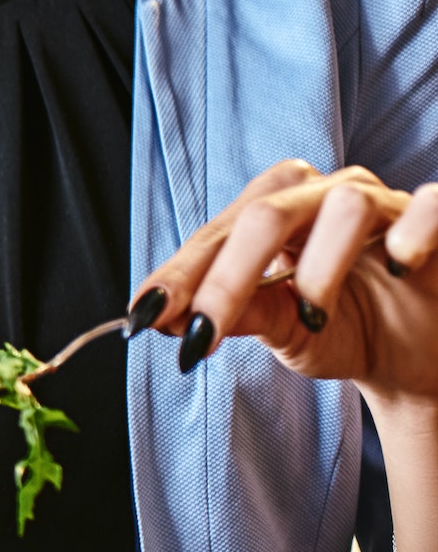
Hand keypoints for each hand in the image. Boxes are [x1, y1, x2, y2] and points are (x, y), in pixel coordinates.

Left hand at [132, 161, 437, 403]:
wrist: (421, 356)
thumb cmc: (346, 331)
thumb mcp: (284, 331)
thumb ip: (234, 316)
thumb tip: (162, 319)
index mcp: (275, 212)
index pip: (218, 234)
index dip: (178, 276)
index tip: (142, 319)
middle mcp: (324, 196)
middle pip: (266, 214)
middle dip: (226, 278)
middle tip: (201, 334)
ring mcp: (385, 203)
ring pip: (344, 204)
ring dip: (318, 267)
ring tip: (311, 319)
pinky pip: (430, 206)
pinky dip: (409, 233)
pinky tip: (396, 266)